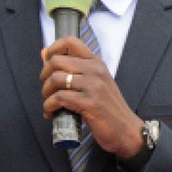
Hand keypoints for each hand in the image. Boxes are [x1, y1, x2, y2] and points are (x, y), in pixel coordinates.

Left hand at [40, 36, 144, 159]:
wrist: (126, 130)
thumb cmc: (109, 108)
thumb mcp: (96, 84)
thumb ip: (74, 69)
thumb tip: (45, 54)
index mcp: (97, 63)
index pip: (70, 42)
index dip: (53, 48)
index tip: (47, 61)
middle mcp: (95, 71)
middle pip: (57, 61)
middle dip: (44, 75)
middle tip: (47, 88)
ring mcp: (93, 86)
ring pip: (55, 79)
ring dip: (46, 93)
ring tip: (49, 102)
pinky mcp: (88, 103)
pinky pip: (58, 98)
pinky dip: (48, 106)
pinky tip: (51, 113)